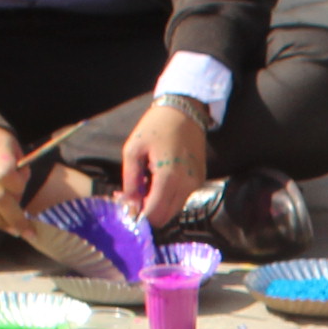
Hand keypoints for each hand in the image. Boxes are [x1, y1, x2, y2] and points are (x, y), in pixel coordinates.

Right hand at [0, 125, 89, 238]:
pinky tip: (4, 223)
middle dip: (14, 218)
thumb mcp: (17, 151)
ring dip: (1, 223)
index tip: (23, 189)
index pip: (4, 174)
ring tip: (17, 232)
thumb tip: (18, 204)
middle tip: (29, 233)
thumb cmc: (3, 147)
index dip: (17, 187)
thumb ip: (20, 174)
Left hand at [121, 102, 209, 225]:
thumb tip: (129, 205)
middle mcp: (186, 185)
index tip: (128, 207)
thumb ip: (131, 181)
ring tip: (145, 187)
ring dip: (158, 205)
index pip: (155, 213)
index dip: (140, 216)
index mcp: (168, 177)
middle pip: (166, 217)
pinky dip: (168, 197)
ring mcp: (195, 184)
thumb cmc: (155, 127)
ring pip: (174, 210)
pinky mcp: (199, 181)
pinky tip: (158, 182)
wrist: (184, 112)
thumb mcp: (133, 149)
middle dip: (148, 213)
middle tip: (133, 198)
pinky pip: (181, 198)